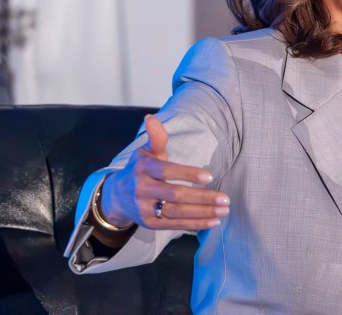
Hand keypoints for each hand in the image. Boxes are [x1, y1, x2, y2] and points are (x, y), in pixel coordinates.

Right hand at [99, 114, 230, 229]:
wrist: (117, 196)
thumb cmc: (139, 170)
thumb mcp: (146, 152)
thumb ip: (155, 138)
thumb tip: (151, 117)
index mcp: (143, 168)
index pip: (167, 171)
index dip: (187, 174)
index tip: (208, 176)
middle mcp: (143, 189)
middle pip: (175, 195)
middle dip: (202, 197)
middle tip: (225, 198)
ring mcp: (146, 208)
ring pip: (178, 212)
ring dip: (203, 212)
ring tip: (224, 210)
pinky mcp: (150, 224)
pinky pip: (176, 225)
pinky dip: (196, 224)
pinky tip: (214, 222)